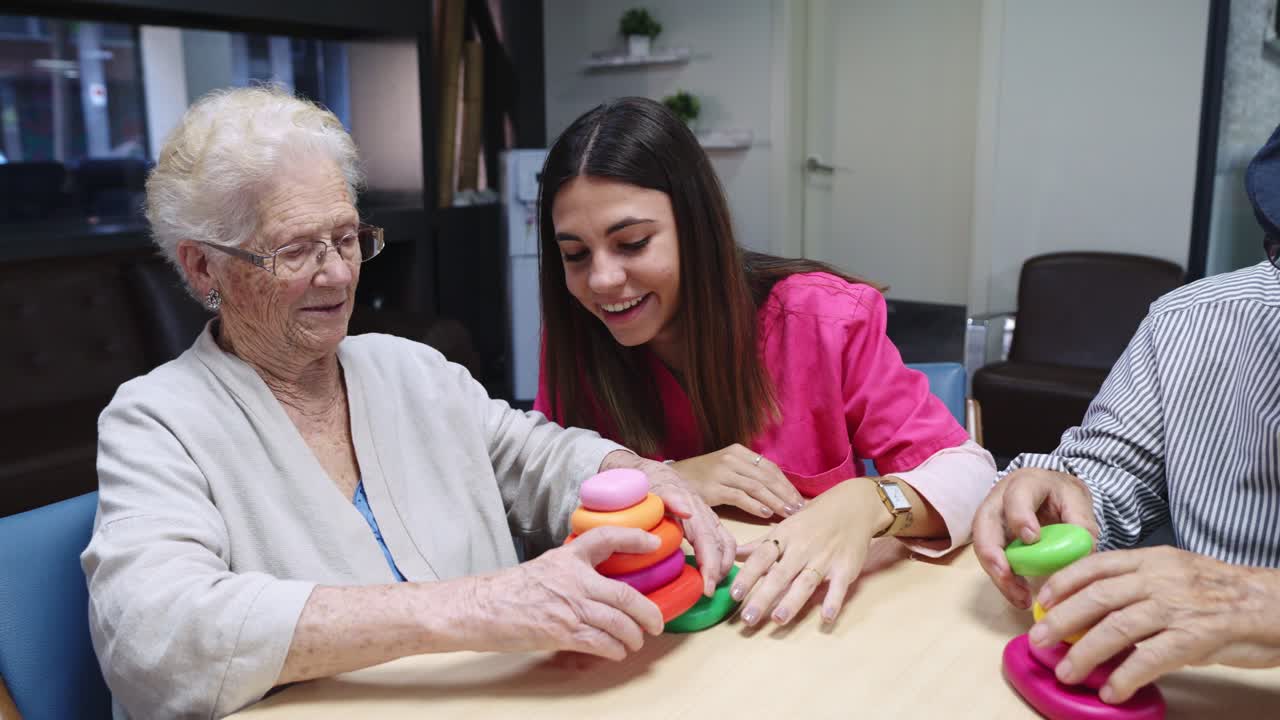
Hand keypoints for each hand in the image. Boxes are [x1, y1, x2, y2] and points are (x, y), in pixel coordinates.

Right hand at [473, 526, 664, 659]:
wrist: (478, 608)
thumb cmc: (506, 591)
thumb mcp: (543, 568)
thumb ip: (570, 572)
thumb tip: (595, 587)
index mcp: (567, 557)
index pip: (607, 538)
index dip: (633, 537)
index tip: (652, 542)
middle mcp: (574, 579)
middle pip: (626, 595)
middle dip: (649, 613)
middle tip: (658, 622)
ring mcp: (570, 606)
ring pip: (619, 623)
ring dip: (634, 636)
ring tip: (636, 642)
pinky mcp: (562, 632)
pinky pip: (601, 643)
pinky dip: (615, 650)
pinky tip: (617, 652)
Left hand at [600, 450, 735, 594]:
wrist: (655, 473)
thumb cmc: (652, 485)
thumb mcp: (656, 489)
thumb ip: (671, 499)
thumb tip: (688, 513)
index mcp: (694, 508)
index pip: (708, 541)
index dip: (711, 566)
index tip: (708, 588)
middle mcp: (706, 514)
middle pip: (722, 545)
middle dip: (719, 571)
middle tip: (710, 593)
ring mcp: (710, 518)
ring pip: (727, 544)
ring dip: (725, 565)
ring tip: (714, 585)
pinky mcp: (709, 522)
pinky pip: (724, 541)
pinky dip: (725, 558)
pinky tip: (717, 572)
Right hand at [671, 444, 805, 518]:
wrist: (673, 478)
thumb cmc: (704, 476)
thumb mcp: (727, 467)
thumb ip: (749, 474)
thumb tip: (778, 491)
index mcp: (738, 451)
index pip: (770, 467)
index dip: (786, 484)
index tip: (799, 498)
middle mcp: (731, 459)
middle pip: (766, 477)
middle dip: (785, 494)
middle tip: (799, 508)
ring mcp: (722, 472)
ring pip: (757, 487)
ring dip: (775, 501)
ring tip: (788, 513)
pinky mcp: (713, 488)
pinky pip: (740, 497)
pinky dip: (755, 506)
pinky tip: (766, 514)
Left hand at [730, 478, 888, 626]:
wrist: (854, 506)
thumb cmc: (814, 519)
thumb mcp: (785, 527)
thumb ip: (760, 544)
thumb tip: (734, 554)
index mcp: (784, 537)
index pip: (761, 558)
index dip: (747, 575)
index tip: (734, 594)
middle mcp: (802, 548)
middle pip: (780, 575)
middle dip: (763, 597)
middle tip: (748, 618)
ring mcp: (825, 558)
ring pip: (806, 582)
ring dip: (792, 602)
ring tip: (778, 620)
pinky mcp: (846, 567)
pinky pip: (839, 586)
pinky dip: (833, 601)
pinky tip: (826, 618)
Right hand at [972, 468, 1098, 607]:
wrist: (1051, 493)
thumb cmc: (1062, 496)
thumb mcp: (1077, 501)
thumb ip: (1081, 522)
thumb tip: (1083, 553)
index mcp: (1025, 483)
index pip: (1016, 497)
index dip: (1020, 517)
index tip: (1032, 539)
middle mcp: (999, 499)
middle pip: (984, 523)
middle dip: (992, 553)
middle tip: (1007, 576)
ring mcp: (991, 520)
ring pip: (982, 545)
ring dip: (998, 573)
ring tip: (1019, 597)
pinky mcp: (991, 539)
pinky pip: (990, 559)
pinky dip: (1003, 579)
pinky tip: (1019, 595)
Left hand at [1032, 547, 1279, 702]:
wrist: (1273, 604)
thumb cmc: (1221, 593)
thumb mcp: (1175, 574)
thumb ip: (1138, 585)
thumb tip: (1094, 608)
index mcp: (1152, 560)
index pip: (1096, 565)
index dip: (1063, 583)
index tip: (1041, 601)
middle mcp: (1160, 579)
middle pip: (1097, 597)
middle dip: (1061, 620)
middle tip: (1038, 639)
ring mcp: (1177, 607)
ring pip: (1117, 627)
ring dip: (1085, 652)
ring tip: (1066, 671)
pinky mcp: (1195, 637)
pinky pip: (1150, 658)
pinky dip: (1125, 676)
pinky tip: (1111, 690)